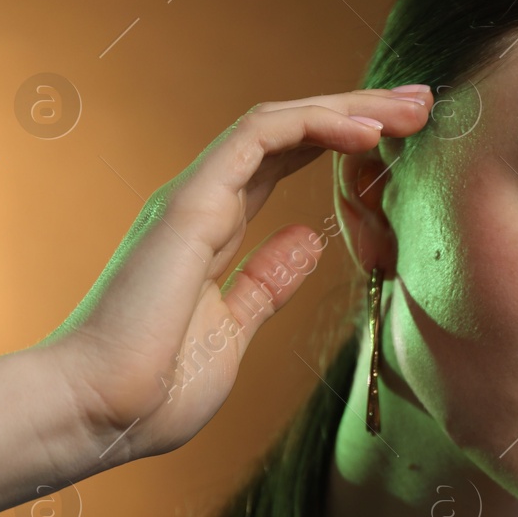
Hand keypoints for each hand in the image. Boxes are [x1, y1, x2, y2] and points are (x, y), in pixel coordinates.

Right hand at [40, 86, 433, 459]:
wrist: (96, 413)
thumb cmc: (154, 389)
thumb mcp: (232, 330)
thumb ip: (265, 282)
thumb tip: (307, 241)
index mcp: (212, 229)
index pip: (285, 161)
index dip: (341, 141)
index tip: (400, 138)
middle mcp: (203, 201)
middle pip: (290, 132)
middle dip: (359, 112)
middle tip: (421, 103)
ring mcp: (194, 197)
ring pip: (279, 121)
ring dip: (348, 108)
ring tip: (409, 107)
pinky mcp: (190, 203)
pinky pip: (258, 137)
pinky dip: (315, 124)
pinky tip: (366, 132)